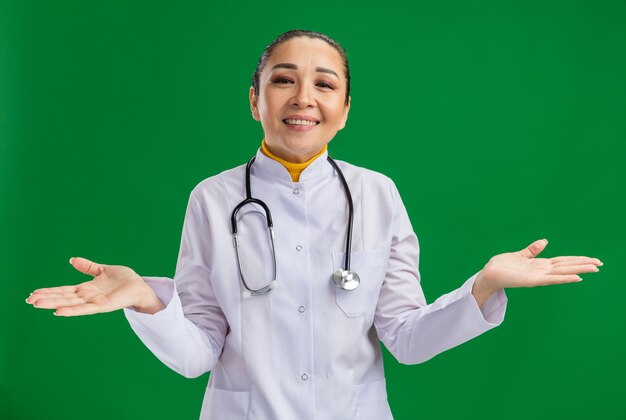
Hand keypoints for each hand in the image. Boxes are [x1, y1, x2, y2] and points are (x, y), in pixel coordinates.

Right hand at [26, 257, 164, 315]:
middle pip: (63, 297)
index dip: (49, 291)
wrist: (141, 286)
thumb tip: (72, 260)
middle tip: (29, 300)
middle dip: (46, 298)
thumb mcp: (102, 270)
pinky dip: (72, 310)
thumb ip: (88, 267)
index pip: (64, 290)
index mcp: (87, 289)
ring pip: (70, 303)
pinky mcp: (103, 306)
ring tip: (37, 304)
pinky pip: (85, 308)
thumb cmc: (124, 279)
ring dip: (54, 304)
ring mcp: (95, 302)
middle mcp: (88, 296)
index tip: (33, 292)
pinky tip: (59, 311)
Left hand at [472, 239, 601, 306]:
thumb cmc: (502, 265)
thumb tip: (545, 241)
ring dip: (578, 270)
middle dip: (583, 265)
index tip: (592, 260)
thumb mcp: (520, 255)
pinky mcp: (532, 281)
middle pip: (567, 266)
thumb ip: (533, 249)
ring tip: (594, 269)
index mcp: (540, 265)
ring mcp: (538, 276)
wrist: (489, 274)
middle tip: (600, 264)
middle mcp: (542, 271)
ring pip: (563, 272)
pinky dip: (564, 278)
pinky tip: (576, 277)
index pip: (563, 261)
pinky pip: (551, 279)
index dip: (577, 259)